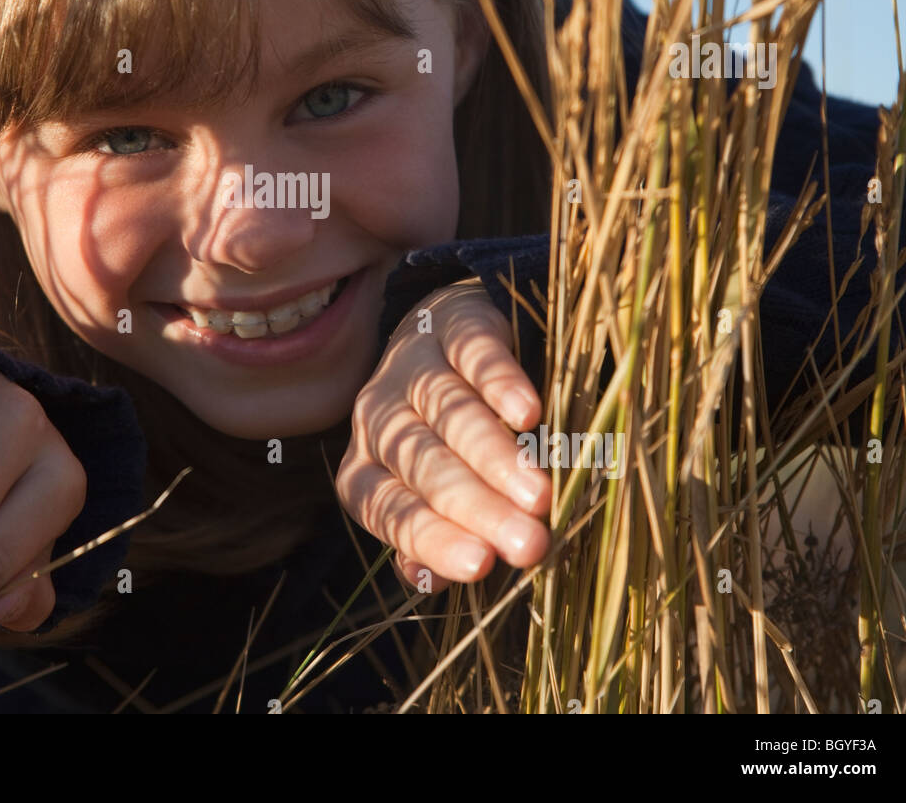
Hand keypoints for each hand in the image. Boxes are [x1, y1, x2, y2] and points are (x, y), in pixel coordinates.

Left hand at [336, 280, 550, 594]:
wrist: (444, 331)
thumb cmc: (443, 434)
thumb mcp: (431, 489)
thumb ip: (431, 536)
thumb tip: (428, 581)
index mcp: (367, 466)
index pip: (388, 508)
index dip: (432, 536)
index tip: (481, 564)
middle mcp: (379, 417)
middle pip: (425, 464)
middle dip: (475, 506)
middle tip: (529, 541)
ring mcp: (411, 367)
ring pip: (449, 413)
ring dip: (493, 455)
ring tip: (538, 494)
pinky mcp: (450, 325)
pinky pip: (472, 355)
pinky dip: (499, 383)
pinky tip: (528, 413)